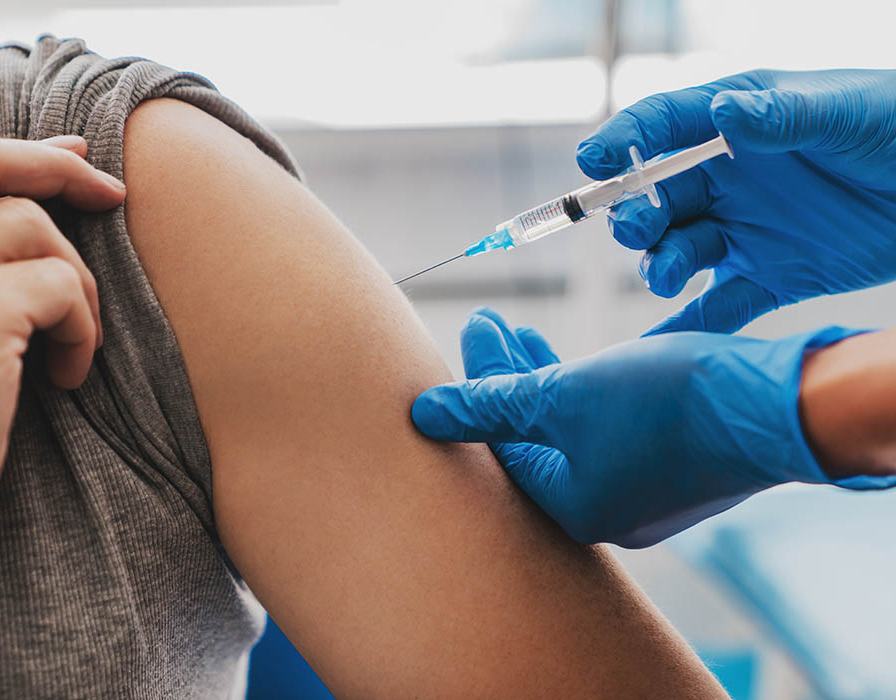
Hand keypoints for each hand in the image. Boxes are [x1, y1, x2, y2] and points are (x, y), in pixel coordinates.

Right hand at [0, 132, 124, 570]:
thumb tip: (16, 240)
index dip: (17, 152)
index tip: (70, 157)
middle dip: (61, 168)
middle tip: (113, 194)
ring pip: (38, 231)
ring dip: (76, 288)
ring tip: (70, 351)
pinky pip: (64, 289)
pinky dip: (83, 331)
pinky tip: (66, 379)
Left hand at [411, 309, 891, 547]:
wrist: (777, 405)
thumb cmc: (664, 403)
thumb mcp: (562, 395)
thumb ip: (489, 405)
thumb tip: (421, 415)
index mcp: (570, 509)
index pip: (500, 445)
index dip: (476, 384)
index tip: (471, 330)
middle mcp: (603, 512)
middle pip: (531, 437)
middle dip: (504, 376)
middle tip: (485, 323)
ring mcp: (641, 493)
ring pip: (570, 431)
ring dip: (540, 378)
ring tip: (516, 331)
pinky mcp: (672, 467)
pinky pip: (606, 430)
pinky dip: (581, 392)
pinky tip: (571, 362)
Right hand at [576, 69, 895, 333]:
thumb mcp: (843, 113)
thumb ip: (781, 116)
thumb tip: (722, 112)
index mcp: (735, 127)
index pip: (663, 127)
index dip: (623, 141)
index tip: (593, 161)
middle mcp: (727, 181)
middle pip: (657, 200)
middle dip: (634, 216)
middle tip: (638, 230)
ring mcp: (743, 232)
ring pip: (677, 254)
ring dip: (660, 266)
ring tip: (668, 277)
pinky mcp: (766, 278)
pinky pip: (716, 309)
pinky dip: (686, 330)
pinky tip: (657, 352)